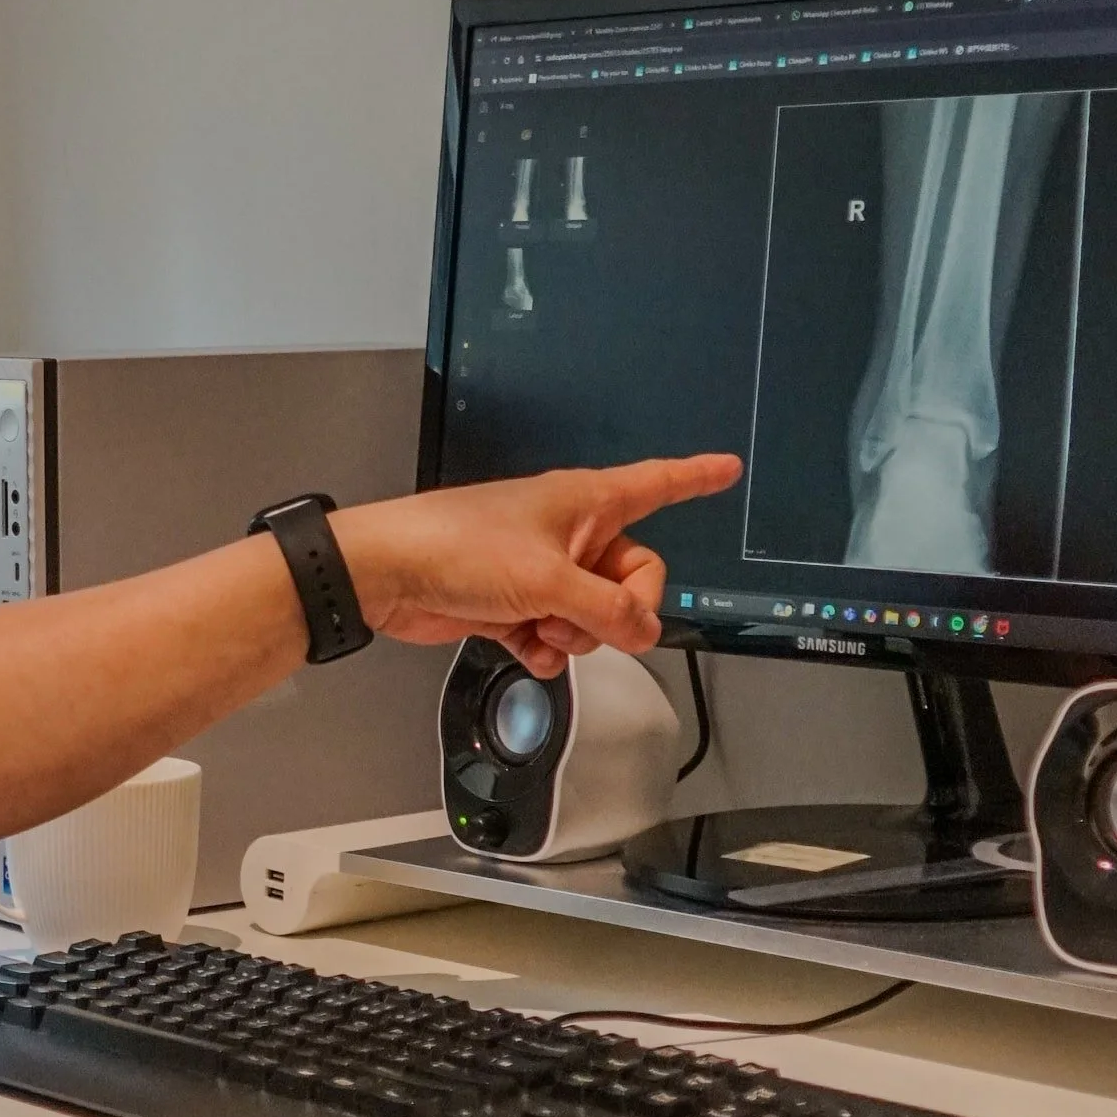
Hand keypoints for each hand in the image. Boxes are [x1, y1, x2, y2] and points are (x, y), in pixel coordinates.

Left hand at [335, 454, 740, 675]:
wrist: (388, 573)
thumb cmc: (458, 547)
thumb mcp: (549, 580)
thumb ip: (608, 611)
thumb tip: (646, 632)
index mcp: (586, 502)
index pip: (658, 484)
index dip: (696, 477)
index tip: (728, 467)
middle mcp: (570, 532)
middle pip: (634, 576)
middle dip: (617, 610)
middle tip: (585, 618)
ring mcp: (544, 569)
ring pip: (596, 614)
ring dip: (577, 634)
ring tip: (540, 628)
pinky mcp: (516, 604)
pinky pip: (558, 635)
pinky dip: (548, 649)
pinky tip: (525, 648)